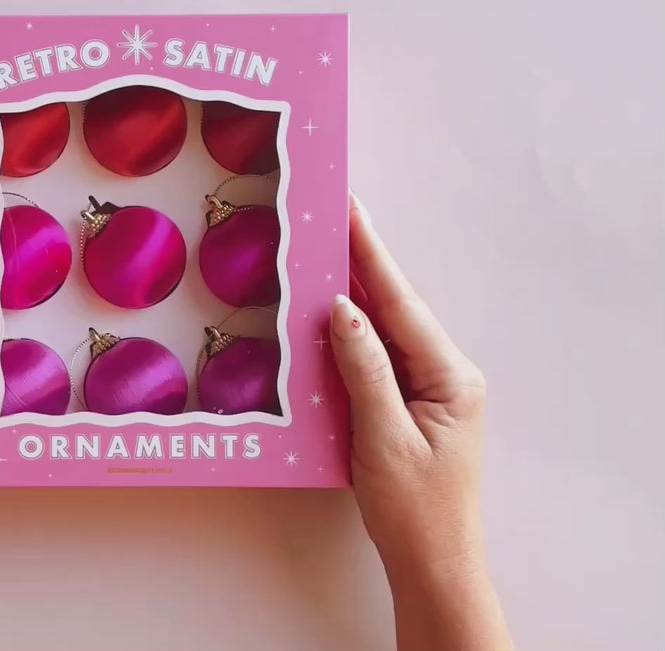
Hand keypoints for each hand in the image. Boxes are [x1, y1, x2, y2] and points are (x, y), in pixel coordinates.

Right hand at [330, 194, 509, 650]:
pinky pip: (379, 357)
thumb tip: (342, 310)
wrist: (433, 562)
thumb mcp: (384, 438)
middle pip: (395, 308)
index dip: (372, 255)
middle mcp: (445, 372)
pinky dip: (352, 335)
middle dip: (361, 264)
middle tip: (329, 221)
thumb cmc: (414, 510)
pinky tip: (330, 316)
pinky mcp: (412, 402)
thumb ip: (365, 369)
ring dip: (354, 296)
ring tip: (324, 254)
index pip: (401, 304)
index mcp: (449, 376)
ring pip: (385, 330)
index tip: (350, 211)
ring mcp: (430, 387)